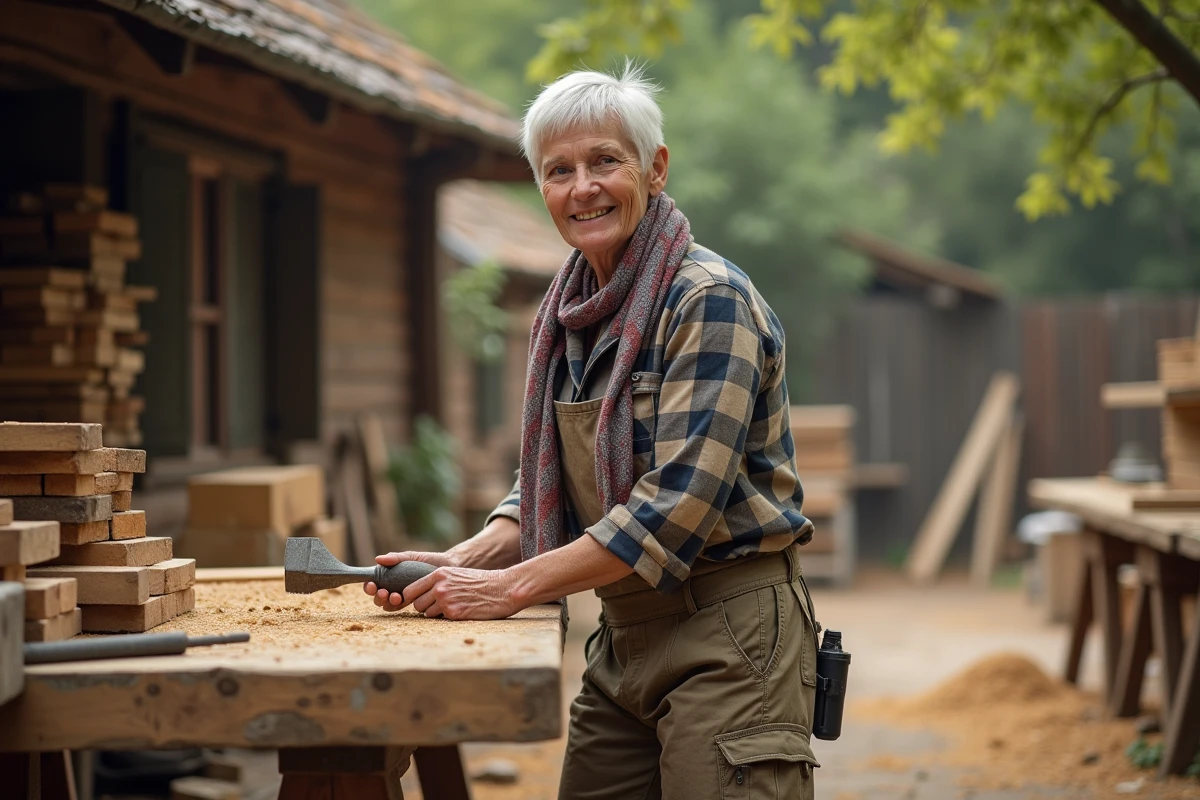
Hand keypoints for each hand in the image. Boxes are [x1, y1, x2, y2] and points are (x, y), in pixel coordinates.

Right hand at [363, 551, 460, 610]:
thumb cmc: (429, 560)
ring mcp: (404, 597)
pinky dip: (399, 606)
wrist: (449, 567)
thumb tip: (377, 559)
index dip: (369, 587)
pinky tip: (403, 601)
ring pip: (388, 605)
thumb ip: (396, 558)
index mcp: (389, 577)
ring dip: (388, 603)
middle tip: (385, 592)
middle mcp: (394, 588)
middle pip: (378, 597)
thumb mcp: (412, 557)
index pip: (373, 584)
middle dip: (378, 597)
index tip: (371, 585)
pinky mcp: (414, 603)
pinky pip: (403, 609)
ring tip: (395, 596)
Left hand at [384, 566, 520, 619]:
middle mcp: (439, 586)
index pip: (410, 590)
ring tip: (453, 607)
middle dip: (425, 607)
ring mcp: (446, 600)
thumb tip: (422, 593)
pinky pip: (440, 620)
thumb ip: (439, 581)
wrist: (501, 589)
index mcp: (439, 574)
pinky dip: (447, 619)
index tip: (418, 601)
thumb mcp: (457, 574)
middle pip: (417, 604)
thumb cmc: (480, 582)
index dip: (413, 598)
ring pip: (427, 614)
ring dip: (436, 614)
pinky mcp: (454, 613)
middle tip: (439, 606)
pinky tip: (460, 612)